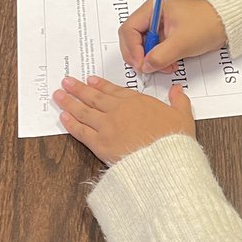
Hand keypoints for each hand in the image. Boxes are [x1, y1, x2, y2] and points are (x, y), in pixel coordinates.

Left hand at [54, 75, 195, 163]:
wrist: (164, 160)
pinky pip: (80, 131)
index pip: (114, 90)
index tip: (90, 80)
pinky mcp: (99, 143)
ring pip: (83, 111)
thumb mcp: (182, 116)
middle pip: (94, 97)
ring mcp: (106, 126)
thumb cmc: (174, 139)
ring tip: (58, 95)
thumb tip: (177, 89)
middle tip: (67, 82)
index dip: (101, 85)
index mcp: (137, 102)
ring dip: (69, 102)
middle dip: (79, 89)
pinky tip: (63, 116)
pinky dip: (70, 123)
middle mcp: (118, 111)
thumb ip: (179, 100)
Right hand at [120, 0, 226, 72]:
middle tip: (148, 68)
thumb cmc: (208, 24)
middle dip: (140, 55)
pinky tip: (171, 64)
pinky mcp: (168, 35)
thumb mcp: (182, 42)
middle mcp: (153, 15)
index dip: (131, 48)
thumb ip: (160, 56)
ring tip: (166, 67)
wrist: (227, 24)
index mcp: (153, 8)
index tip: (140, 64)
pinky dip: (160, 59)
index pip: (129, 29)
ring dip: (152, 59)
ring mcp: (160, 25)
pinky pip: (156, 49)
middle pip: (133, 38)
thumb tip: (145, 66)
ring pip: (144, 46)